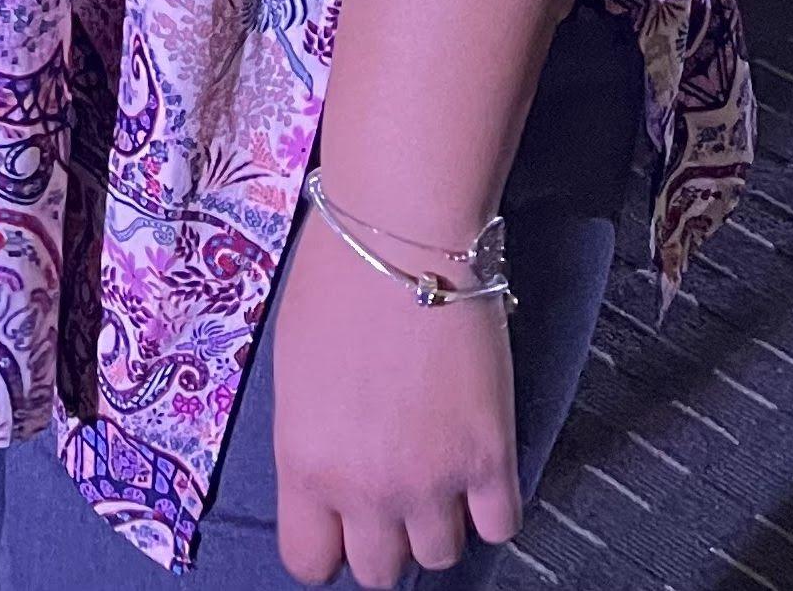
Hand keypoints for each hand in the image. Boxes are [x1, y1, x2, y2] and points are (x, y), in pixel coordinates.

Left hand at [269, 213, 520, 586]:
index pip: (308, 562)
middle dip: (383, 537)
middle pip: (380, 571)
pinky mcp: (491, 459)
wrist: (401, 235)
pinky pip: (499, 526)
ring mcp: (433, 480)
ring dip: (437, 520)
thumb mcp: (293, 371)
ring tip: (434, 469)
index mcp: (305, 463)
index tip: (336, 525)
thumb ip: (310, 438)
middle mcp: (367, 488)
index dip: (325, 545)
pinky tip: (477, 465)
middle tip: (389, 490)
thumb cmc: (332, 281)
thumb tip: (329, 469)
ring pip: (440, 556)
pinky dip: (489, 505)